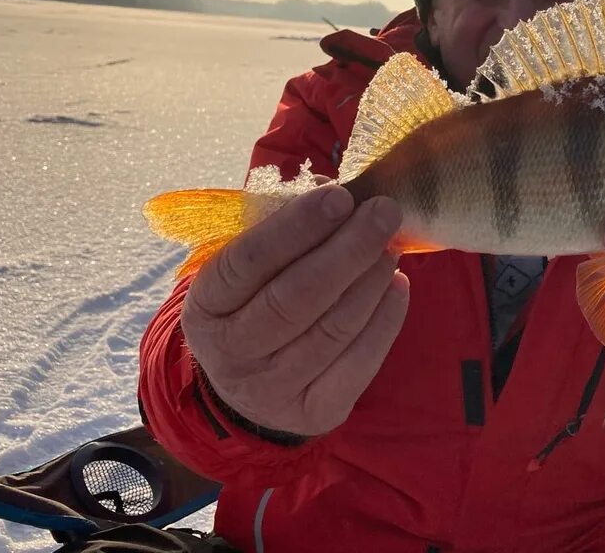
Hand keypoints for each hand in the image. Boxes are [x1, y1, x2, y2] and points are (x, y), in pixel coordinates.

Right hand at [181, 182, 409, 435]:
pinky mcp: (314, 412)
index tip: (339, 196)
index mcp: (207, 305)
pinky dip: (386, 320)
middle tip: (384, 212)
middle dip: (346, 250)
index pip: (248, 262)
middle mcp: (232, 352)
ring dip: (370, 280)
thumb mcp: (245, 269)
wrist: (248, 388)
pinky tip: (397, 286)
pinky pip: (360, 363)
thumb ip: (280, 230)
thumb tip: (333, 193)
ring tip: (390, 247)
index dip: (296, 228)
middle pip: (295, 298)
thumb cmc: (254, 303)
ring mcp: (272, 389)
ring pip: (333, 329)